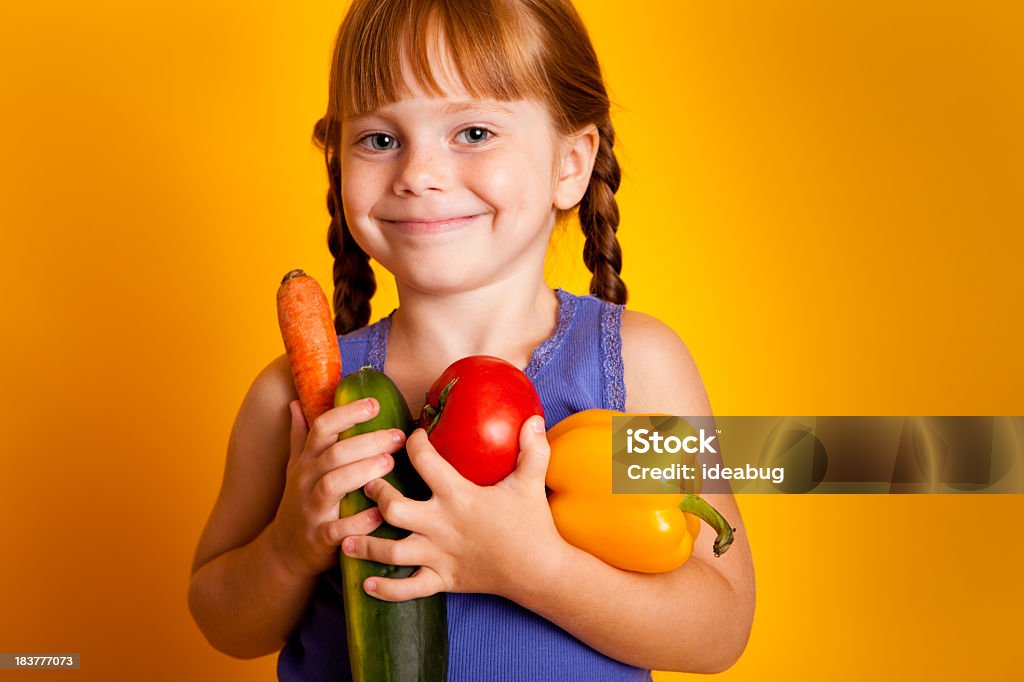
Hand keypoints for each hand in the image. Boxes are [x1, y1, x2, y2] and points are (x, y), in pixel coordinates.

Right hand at [267, 399, 406, 577]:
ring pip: (332, 485)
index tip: (374, 404)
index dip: (347, 413)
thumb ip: (300, 436)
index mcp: (307, 461)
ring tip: (390, 463)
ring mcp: (311, 509)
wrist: (283, 552)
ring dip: (361, 472)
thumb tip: (296, 401)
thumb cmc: (300, 502)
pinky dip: (358, 521)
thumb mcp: (296, 468)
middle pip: (334, 454)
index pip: (322, 428)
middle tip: (397, 436)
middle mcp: (307, 481)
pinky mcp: (319, 538)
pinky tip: (379, 513)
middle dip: (367, 442)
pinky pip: (337, 528)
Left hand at [340, 415, 567, 601]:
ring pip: (392, 552)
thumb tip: (534, 417)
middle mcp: (443, 525)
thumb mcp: (531, 482)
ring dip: (366, 545)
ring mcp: (440, 555)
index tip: (409, 437)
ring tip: (347, 537)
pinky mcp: (443, 579)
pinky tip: (367, 583)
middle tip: (365, 483)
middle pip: (394, 509)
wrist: (540, 572)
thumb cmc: (533, 524)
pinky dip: (386, 588)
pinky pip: (408, 588)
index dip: (412, 444)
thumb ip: (532, 448)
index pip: (425, 462)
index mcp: (460, 496)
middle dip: (376, 495)